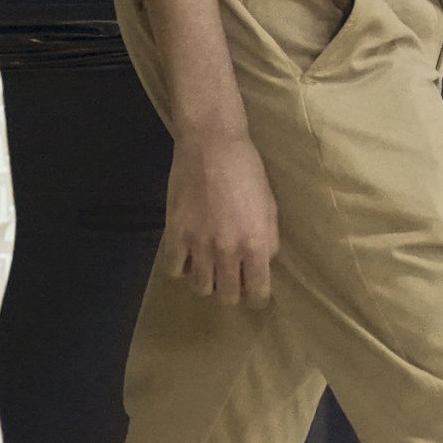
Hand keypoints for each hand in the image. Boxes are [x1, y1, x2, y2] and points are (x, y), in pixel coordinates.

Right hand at [161, 131, 279, 305]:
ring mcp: (198, 243)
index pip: (258, 292)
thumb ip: (267, 241)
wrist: (212, 144)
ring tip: (208, 267)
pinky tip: (186, 255)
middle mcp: (228, 251)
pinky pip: (173, 269)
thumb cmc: (247, 170)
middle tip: (231, 279)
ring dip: (206, 281)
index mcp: (257, 244)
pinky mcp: (175, 232)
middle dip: (232, 292)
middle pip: (227, 296)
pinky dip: (180, 267)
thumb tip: (261, 263)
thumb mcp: (270, 207)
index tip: (253, 293)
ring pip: (200, 287)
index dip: (257, 298)